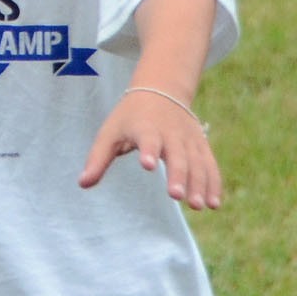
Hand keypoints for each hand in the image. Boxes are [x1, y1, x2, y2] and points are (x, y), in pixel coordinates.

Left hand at [79, 85, 223, 209]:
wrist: (160, 90)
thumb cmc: (129, 117)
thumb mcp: (110, 132)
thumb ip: (98, 158)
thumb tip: (82, 184)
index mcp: (145, 127)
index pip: (147, 139)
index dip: (148, 150)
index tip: (147, 165)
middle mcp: (170, 132)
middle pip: (176, 154)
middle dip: (178, 174)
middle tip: (176, 196)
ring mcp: (188, 139)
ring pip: (196, 162)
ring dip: (199, 183)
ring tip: (197, 205)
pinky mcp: (201, 145)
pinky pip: (210, 165)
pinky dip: (213, 183)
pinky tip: (214, 204)